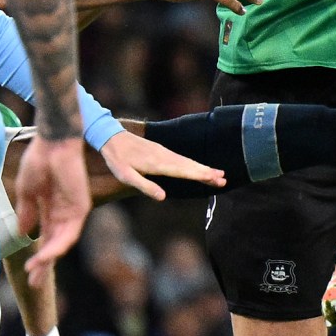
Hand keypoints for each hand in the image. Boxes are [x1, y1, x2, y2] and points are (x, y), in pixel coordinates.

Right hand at [10, 133, 90, 294]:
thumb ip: (26, 213)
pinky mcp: (80, 208)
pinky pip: (68, 233)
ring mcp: (73, 212)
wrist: (53, 142)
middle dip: (44, 265)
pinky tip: (45, 256)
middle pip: (53, 245)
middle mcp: (63, 213)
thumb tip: (22, 233)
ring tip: (35, 273)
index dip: (37, 256)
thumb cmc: (39, 160)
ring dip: (48, 259)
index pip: (44, 238)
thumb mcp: (27, 191)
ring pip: (61, 243)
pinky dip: (56, 246)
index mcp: (50, 209)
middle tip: (34, 284)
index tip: (27, 272)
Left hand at [97, 130, 224, 200]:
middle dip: (207, 172)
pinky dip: (192, 164)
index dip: (201, 175)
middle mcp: (164, 156)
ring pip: (187, 162)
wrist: (111, 137)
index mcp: (158, 164)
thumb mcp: (126, 176)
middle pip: (190, 166)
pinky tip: (197, 167)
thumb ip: (145, 186)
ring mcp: (163, 152)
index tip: (216, 179)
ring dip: (203, 168)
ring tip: (217, 174)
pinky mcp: (161, 151)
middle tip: (224, 179)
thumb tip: (163, 198)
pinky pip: (181, 158)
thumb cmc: (117, 160)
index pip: (184, 171)